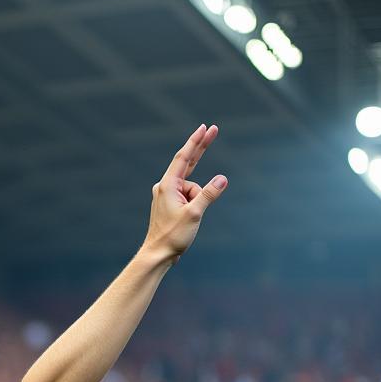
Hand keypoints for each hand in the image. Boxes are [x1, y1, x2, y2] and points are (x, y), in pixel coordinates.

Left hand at [142, 124, 226, 263]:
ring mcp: (166, 194)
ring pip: (192, 188)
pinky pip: (188, 196)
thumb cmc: (173, 236)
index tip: (205, 127)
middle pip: (187, 163)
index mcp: (167, 185)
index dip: (196, 141)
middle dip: (201, 148)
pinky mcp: (169, 203)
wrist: (158, 254)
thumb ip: (208, 195)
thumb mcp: (194, 214)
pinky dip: (194, 203)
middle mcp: (165, 187)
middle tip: (213, 129)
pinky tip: (188, 219)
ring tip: (188, 219)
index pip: (184, 157)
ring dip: (197, 200)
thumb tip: (222, 179)